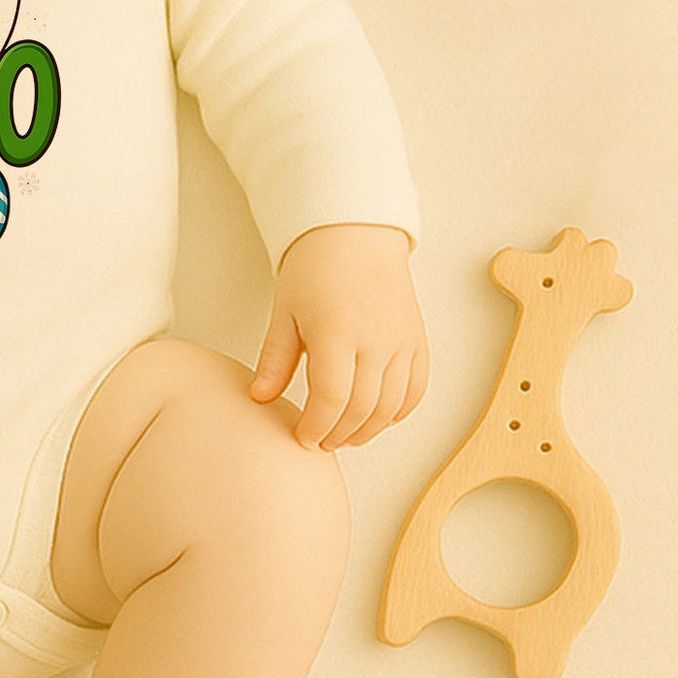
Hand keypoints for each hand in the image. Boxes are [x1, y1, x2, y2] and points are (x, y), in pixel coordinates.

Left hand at [249, 224, 427, 450]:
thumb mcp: (285, 312)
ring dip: (367, 430)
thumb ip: (275, 359)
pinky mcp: (417, 341)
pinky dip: (397, 413)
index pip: (330, 398)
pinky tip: (376, 419)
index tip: (302, 437)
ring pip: (391, 406)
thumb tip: (259, 398)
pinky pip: (415, 390)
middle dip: (338, 433)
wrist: (354, 236)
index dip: (316, 426)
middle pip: (361, 408)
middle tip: (319, 441)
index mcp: (337, 332)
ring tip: (344, 436)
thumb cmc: (315, 270)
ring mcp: (402, 342)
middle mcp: (376, 340)